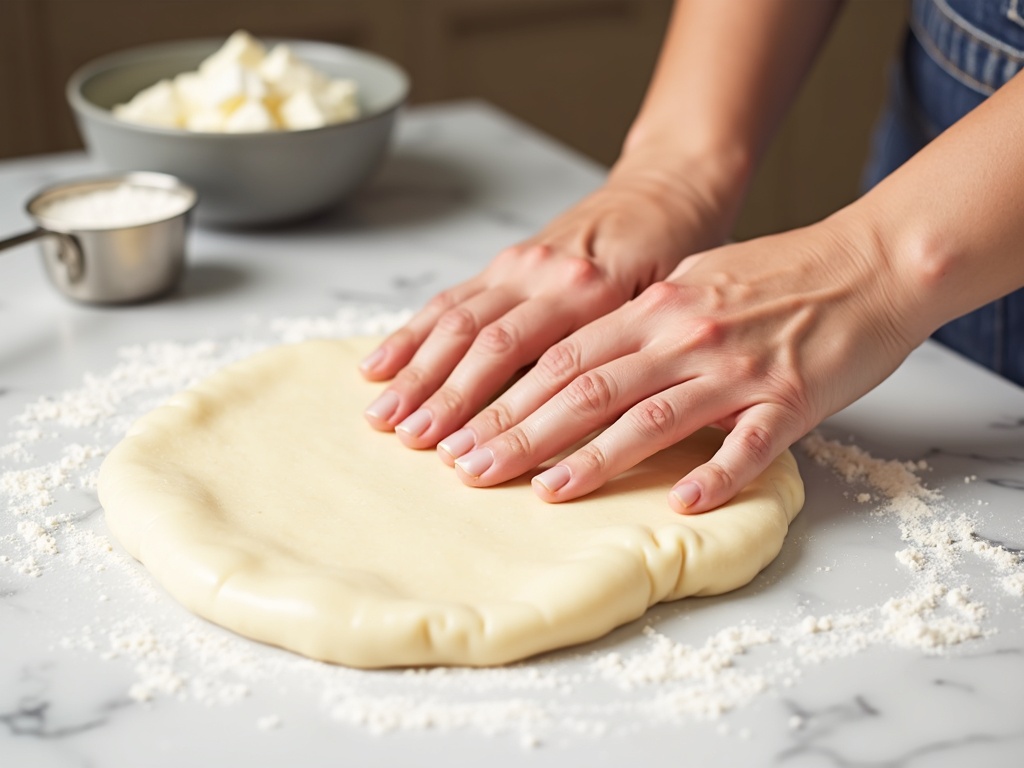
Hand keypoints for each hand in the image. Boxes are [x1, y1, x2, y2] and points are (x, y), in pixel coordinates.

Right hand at [360, 156, 734, 451]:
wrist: (668, 187)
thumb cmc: (678, 249)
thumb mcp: (668, 300)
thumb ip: (619, 347)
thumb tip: (576, 415)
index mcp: (586, 288)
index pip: (519, 356)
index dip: (485, 407)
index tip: (463, 450)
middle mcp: (542, 273)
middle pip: (477, 341)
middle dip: (440, 396)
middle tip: (411, 442)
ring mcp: (518, 264)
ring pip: (453, 320)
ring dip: (415, 370)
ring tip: (382, 415)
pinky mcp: (505, 261)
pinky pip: (450, 298)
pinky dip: (412, 334)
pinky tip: (380, 365)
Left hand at [441, 218, 923, 512]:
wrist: (871, 260)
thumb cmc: (782, 273)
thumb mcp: (695, 280)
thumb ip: (641, 318)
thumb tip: (587, 355)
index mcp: (657, 306)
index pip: (564, 358)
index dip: (508, 398)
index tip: (463, 431)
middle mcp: (685, 333)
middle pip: (587, 388)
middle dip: (522, 432)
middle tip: (470, 469)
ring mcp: (737, 367)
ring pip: (650, 415)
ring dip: (593, 456)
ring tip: (543, 492)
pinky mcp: (792, 399)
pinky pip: (748, 444)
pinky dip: (714, 473)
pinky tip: (680, 502)